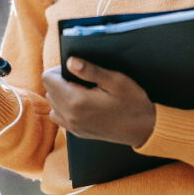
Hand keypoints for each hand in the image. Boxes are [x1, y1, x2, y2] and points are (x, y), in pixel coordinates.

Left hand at [41, 57, 155, 146]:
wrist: (145, 129)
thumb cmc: (133, 102)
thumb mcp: (115, 80)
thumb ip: (90, 70)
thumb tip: (70, 61)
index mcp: (76, 101)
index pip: (48, 79)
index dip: (58, 70)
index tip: (75, 70)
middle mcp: (70, 116)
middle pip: (48, 91)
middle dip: (60, 82)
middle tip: (82, 80)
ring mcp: (73, 127)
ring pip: (53, 105)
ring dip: (61, 96)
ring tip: (82, 91)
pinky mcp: (78, 133)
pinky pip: (60, 118)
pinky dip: (65, 109)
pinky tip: (83, 104)